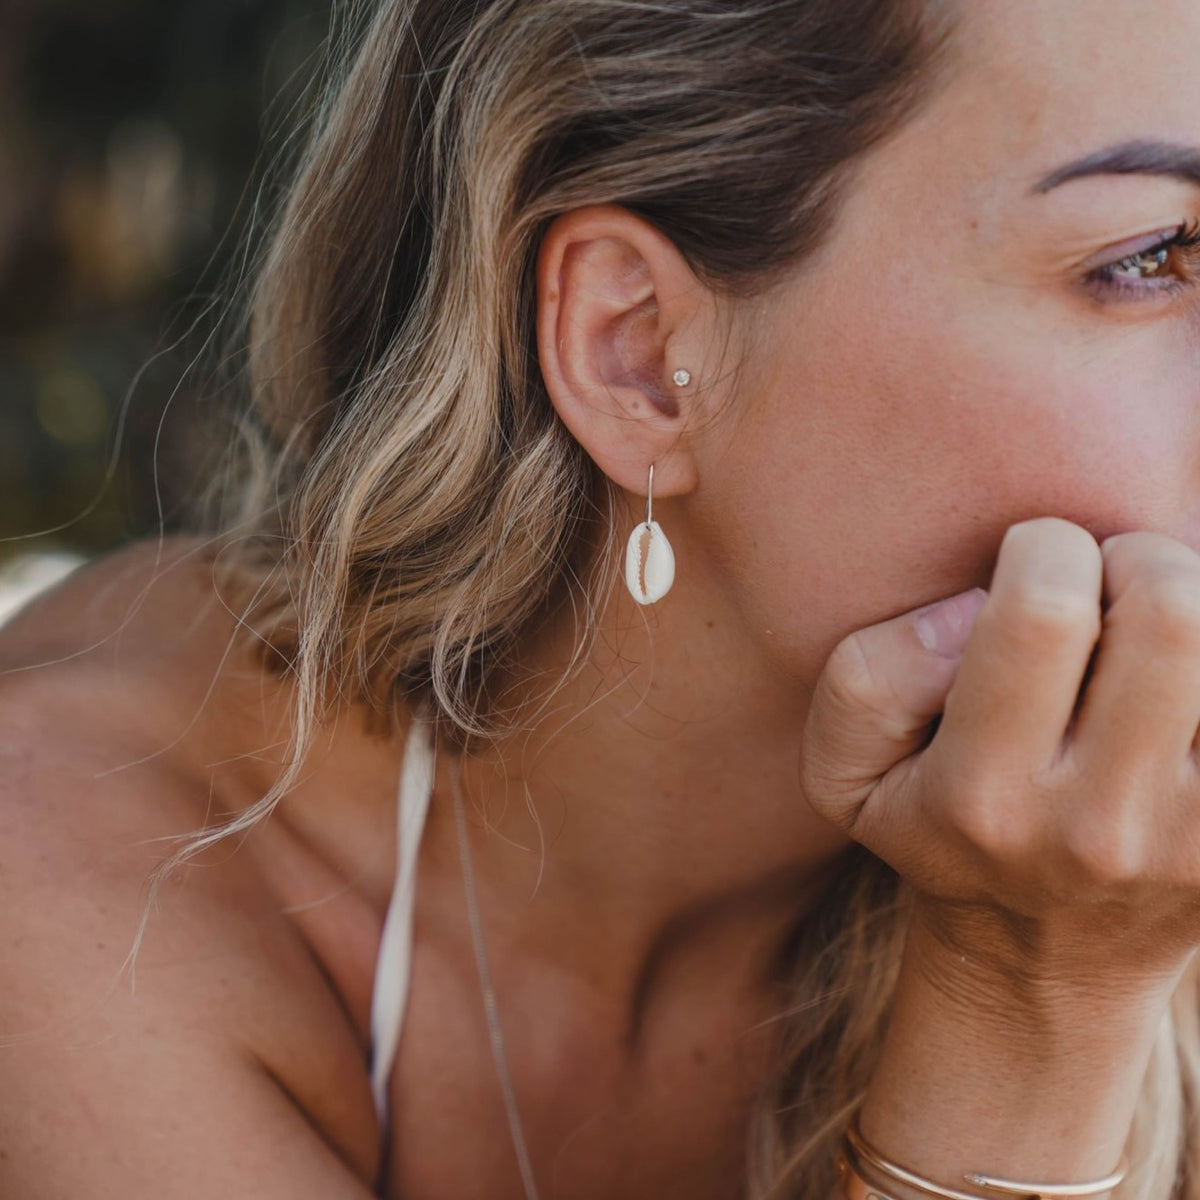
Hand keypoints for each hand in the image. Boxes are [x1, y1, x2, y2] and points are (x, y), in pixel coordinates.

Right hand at [800, 516, 1199, 998]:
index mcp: (981, 796)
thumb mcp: (846, 776)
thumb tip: (969, 613)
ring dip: (1196, 606)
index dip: (1042, 547)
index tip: (1030, 564)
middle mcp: (1098, 826)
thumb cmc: (939, 830)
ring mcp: (1194, 841)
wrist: (1042, 963)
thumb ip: (866, 678)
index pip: (1042, 613)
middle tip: (1107, 582)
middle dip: (1139, 559)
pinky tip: (1173, 683)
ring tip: (1151, 630)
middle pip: (1173, 613)